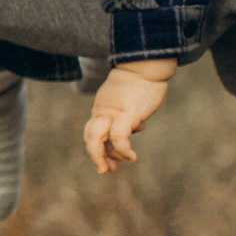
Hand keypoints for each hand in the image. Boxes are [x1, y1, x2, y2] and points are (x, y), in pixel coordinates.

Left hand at [86, 60, 178, 174]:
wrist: (146, 64)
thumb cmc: (141, 80)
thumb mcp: (128, 97)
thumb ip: (126, 111)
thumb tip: (134, 126)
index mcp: (102, 107)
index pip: (92, 130)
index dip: (96, 147)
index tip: (108, 159)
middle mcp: (103, 110)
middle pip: (90, 136)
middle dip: (95, 156)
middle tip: (105, 170)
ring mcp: (113, 112)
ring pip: (96, 138)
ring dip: (101, 157)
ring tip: (113, 168)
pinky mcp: (127, 114)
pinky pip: (118, 137)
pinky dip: (122, 150)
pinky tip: (131, 157)